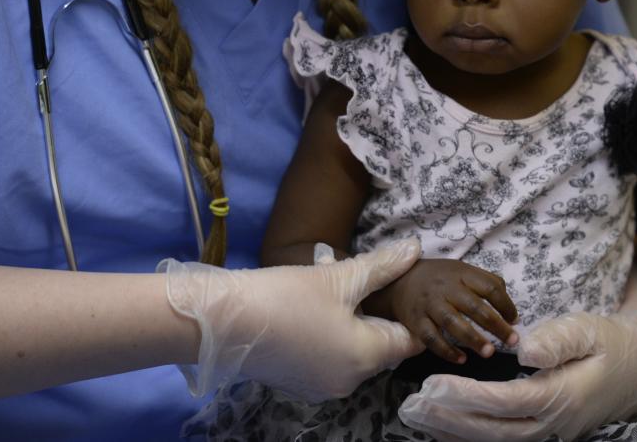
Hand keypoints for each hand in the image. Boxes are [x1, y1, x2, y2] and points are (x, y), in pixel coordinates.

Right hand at [159, 238, 421, 401]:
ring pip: (352, 349)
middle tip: (359, 276)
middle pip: (381, 345)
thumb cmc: (286, 297)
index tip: (398, 285)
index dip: (407, 311)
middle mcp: (348, 382)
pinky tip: (309, 304)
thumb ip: (382, 266)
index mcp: (366, 358)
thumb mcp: (339, 276)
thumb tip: (415, 250)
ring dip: (349, 318)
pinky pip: (327, 357)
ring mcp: (321, 386)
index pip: (408, 340)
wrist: (221, 321)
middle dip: (374, 309)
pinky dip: (328, 333)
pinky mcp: (297, 383)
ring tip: (329, 281)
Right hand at [374, 258, 518, 363]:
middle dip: (496, 325)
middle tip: (512, 341)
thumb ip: (486, 283)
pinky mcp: (416, 321)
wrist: (399, 281)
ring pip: (453, 323)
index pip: (490, 287)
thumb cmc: (439, 278)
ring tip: (490, 353)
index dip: (506, 305)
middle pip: (475, 306)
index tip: (515, 320)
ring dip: (473, 339)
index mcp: (462, 273)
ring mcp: (430, 305)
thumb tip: (510, 311)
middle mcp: (446, 288)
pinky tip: (462, 359)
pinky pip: (432, 338)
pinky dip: (447, 351)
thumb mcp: (462, 271)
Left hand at [398, 310, 636, 441]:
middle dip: (449, 420)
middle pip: (494, 430)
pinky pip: (502, 440)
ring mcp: (548, 432)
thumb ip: (557, 339)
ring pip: (495, 441)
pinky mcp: (543, 431)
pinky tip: (442, 428)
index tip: (434, 386)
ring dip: (453, 431)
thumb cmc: (610, 343)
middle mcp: (553, 423)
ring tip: (416, 417)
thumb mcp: (588, 329)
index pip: (507, 401)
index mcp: (562, 395)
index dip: (468, 397)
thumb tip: (523, 350)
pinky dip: (470, 436)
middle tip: (412, 406)